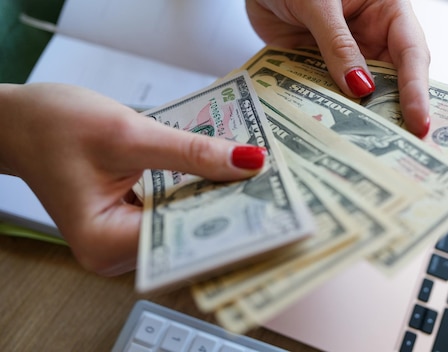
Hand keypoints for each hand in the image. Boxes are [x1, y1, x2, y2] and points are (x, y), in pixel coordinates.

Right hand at [0, 83, 265, 275]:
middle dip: (230, 211)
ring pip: (185, 225)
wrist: (19, 121)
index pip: (183, 243)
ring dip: (217, 201)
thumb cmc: (52, 125)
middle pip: (188, 238)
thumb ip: (190, 152)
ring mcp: (124, 240)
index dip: (229, 224)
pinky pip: (175, 213)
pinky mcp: (132, 222)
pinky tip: (226, 176)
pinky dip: (198, 193)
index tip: (271, 208)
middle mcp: (115, 252)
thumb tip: (248, 164)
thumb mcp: (127, 133)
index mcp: (104, 242)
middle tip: (276, 191)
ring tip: (257, 181)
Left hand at [246, 0, 430, 137]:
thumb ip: (338, 44)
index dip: (417, 90)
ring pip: (363, 93)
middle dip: (397, 113)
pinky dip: (333, 113)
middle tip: (402, 149)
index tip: (420, 122)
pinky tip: (333, 134)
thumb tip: (361, 88)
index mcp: (388, 10)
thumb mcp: (318, 3)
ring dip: (364, 118)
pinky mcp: (321, 68)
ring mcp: (347, 55)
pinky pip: (331, 94)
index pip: (411, 53)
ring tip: (369, 150)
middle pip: (394, 80)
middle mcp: (373, 36)